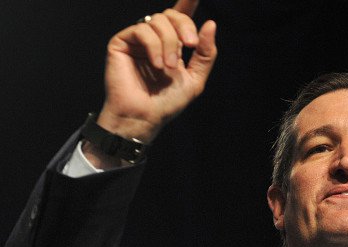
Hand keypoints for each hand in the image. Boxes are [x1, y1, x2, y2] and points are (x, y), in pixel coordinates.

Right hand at [98, 0, 216, 144]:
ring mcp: (137, 40)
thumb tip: (210, 23)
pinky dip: (154, 46)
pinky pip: (142, 30)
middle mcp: (155, 39)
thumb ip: (206, 53)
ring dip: (170, 43)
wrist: (144, 117)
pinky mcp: (121, 42)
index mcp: (172, 45)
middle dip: (185, 26)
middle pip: (171, 15)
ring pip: (158, 21)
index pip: (181, 17)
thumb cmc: (167, 103)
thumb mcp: (195, 78)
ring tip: (169, 67)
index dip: (188, 2)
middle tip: (191, 45)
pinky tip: (157, 64)